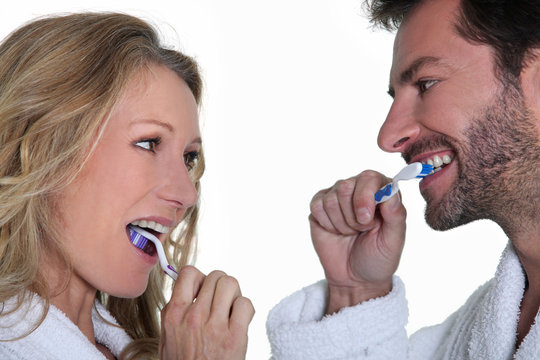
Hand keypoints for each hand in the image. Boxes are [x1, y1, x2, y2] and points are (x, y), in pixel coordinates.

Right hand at [159, 266, 254, 358]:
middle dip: (222, 286)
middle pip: (216, 276)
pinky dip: (245, 310)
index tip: (203, 288)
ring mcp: (214, 325)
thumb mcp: (168, 338)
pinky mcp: (234, 336)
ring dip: (235, 294)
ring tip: (231, 309)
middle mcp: (193, 316)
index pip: (189, 273)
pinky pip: (245, 304)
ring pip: (231, 284)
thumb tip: (186, 287)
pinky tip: (240, 322)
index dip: (201, 277)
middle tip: (222, 301)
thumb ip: (175, 312)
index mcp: (174, 315)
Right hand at [309, 170, 406, 313]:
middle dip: (352, 216)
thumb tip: (390, 192)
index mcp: (381, 192)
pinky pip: (317, 206)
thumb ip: (396, 214)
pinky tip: (336, 232)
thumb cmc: (379, 258)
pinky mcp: (320, 207)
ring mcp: (337, 197)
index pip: (369, 177)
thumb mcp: (394, 240)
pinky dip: (327, 224)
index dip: (365, 196)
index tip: (366, 220)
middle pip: (345, 186)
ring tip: (350, 233)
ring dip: (341, 223)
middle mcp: (359, 189)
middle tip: (361, 231)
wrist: (355, 279)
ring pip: (331, 198)